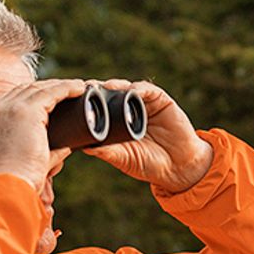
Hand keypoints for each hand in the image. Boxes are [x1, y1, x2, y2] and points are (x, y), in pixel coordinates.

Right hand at [0, 78, 88, 192]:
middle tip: (68, 91)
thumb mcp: (28, 162)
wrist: (4, 187)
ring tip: (78, 88)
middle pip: (24, 91)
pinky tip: (80, 88)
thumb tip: (68, 147)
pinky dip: (67, 88)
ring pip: (38, 89)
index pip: (11, 102)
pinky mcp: (26, 111)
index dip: (32, 99)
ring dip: (59, 86)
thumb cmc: (15, 183)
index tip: (51, 102)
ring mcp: (8, 108)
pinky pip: (50, 92)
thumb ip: (48, 153)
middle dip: (47, 89)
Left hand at [82, 80, 214, 191]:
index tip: (74, 100)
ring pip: (126, 88)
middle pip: (110, 93)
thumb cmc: (149, 164)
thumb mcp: (124, 158)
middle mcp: (129, 109)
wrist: (179, 168)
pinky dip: (138, 89)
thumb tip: (83, 146)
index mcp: (117, 122)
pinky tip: (130, 91)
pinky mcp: (161, 100)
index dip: (88, 102)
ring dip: (115, 85)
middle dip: (98, 89)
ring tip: (105, 87)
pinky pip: (147, 90)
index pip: (99, 107)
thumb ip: (107, 151)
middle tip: (86, 88)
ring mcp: (145, 103)